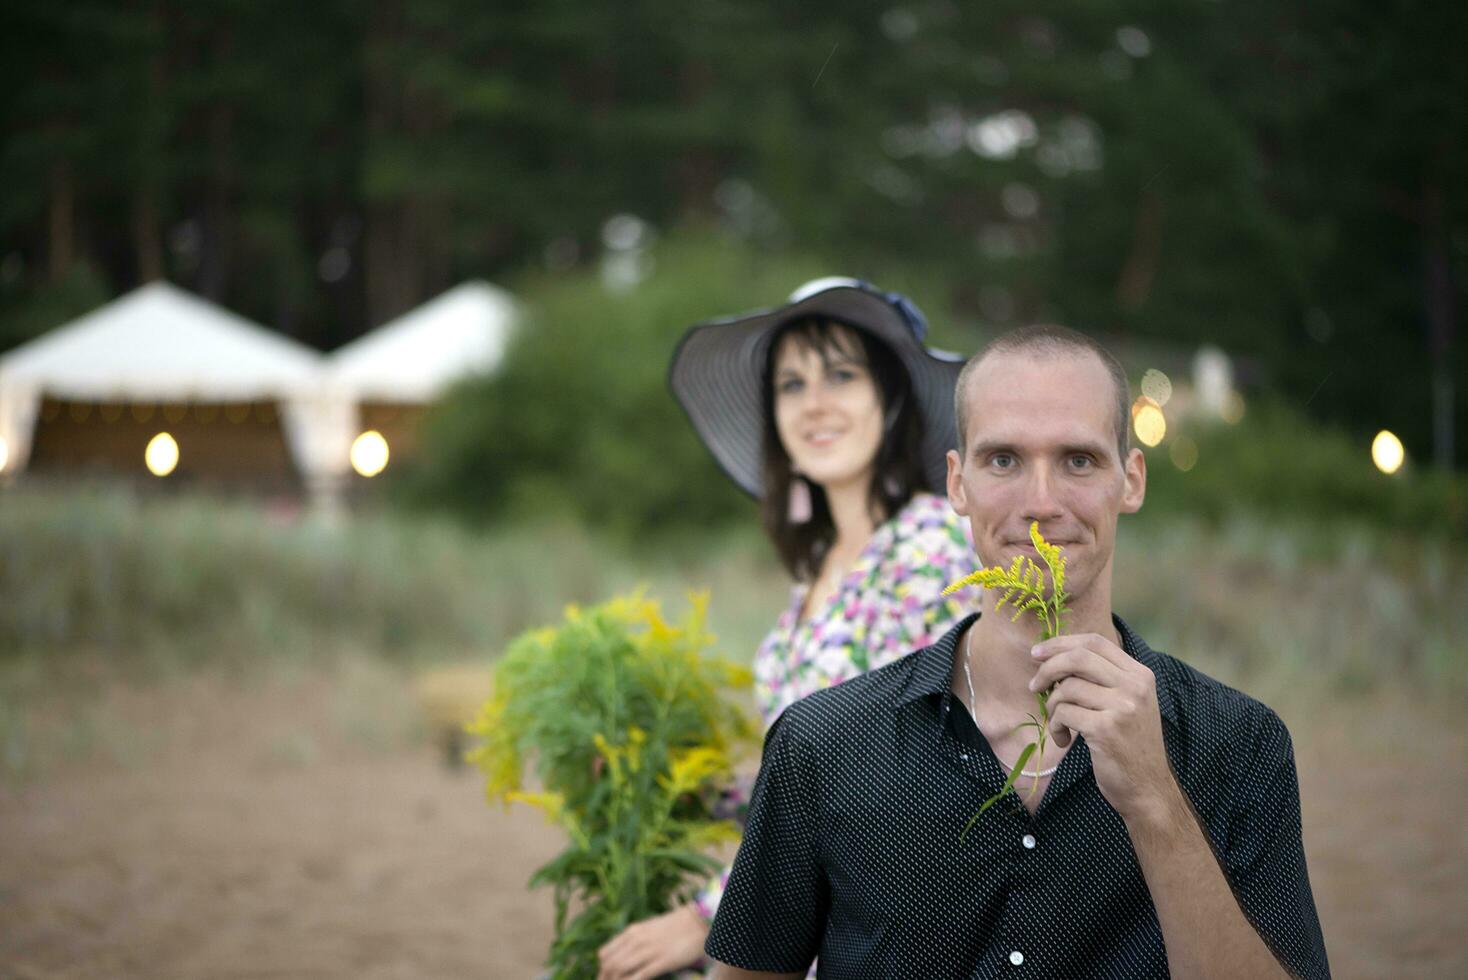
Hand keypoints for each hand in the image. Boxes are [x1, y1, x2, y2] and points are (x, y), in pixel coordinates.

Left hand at [597, 904, 708, 979]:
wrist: (697, 921)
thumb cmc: (674, 926)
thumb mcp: (648, 929)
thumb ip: (634, 940)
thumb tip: (622, 954)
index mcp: (631, 932)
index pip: (605, 954)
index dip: (602, 969)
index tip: (605, 977)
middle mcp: (636, 941)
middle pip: (609, 965)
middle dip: (605, 978)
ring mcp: (649, 951)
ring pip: (620, 970)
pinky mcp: (662, 961)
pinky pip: (640, 976)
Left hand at [1028, 632, 1177, 822]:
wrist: (1147, 789)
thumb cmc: (1128, 745)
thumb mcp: (1126, 704)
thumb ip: (1100, 679)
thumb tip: (1052, 657)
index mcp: (1140, 674)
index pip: (1094, 642)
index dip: (1061, 643)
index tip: (1037, 654)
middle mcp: (1135, 686)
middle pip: (1078, 657)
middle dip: (1047, 668)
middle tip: (1034, 686)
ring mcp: (1123, 707)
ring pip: (1067, 687)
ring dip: (1052, 706)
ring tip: (1057, 724)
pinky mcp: (1106, 729)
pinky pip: (1064, 713)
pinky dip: (1056, 725)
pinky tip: (1062, 739)